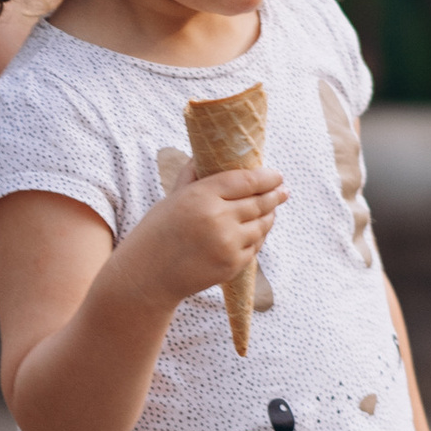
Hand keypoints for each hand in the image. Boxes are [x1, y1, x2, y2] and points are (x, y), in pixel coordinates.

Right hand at [128, 166, 286, 306]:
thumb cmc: (157, 232)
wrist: (148, 276)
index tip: (277, 175)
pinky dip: (258, 236)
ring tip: (272, 209)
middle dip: (275, 195)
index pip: (246, 181)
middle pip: (259, 203)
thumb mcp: (172, 198)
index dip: (267, 177)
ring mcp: (227, 244)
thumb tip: (208, 154)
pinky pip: (255, 246)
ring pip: (262, 225)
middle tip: (283, 190)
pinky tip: (257, 230)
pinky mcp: (232, 265)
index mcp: (201, 196)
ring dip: (270, 216)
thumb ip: (193, 175)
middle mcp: (218, 219)